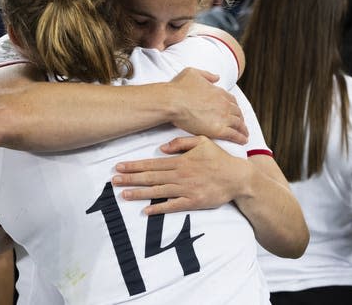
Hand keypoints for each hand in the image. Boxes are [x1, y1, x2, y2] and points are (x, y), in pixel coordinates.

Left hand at [112, 136, 251, 214]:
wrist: (238, 178)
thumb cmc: (219, 158)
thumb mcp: (202, 141)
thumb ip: (181, 142)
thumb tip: (162, 148)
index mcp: (180, 161)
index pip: (152, 163)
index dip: (134, 166)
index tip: (120, 167)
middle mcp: (180, 175)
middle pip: (151, 177)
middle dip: (131, 179)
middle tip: (114, 181)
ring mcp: (186, 189)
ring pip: (158, 192)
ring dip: (139, 193)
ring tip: (123, 194)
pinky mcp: (193, 202)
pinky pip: (173, 206)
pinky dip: (159, 209)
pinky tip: (146, 210)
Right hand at [169, 68, 247, 143]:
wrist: (172, 101)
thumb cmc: (178, 88)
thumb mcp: (193, 73)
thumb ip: (207, 75)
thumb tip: (217, 77)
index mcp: (219, 92)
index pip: (232, 101)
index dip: (234, 107)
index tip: (235, 112)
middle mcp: (224, 104)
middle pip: (237, 112)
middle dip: (241, 118)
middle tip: (241, 124)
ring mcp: (223, 117)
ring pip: (238, 124)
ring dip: (243, 129)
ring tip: (244, 135)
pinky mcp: (218, 130)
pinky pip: (234, 135)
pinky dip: (240, 138)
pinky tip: (243, 141)